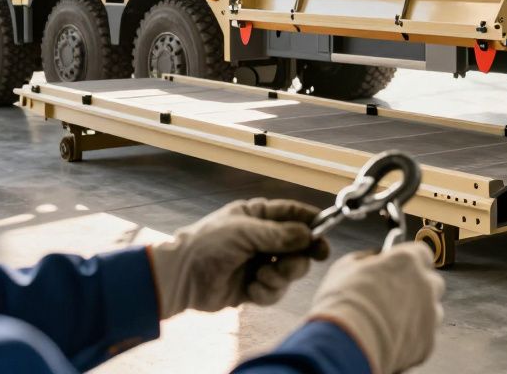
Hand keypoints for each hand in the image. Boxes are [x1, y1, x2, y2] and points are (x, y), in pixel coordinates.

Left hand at [149, 198, 329, 318]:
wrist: (182, 278)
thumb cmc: (208, 244)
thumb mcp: (245, 232)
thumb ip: (279, 234)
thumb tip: (308, 235)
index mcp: (259, 216)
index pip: (294, 215)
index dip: (312, 224)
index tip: (324, 237)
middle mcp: (262, 238)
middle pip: (299, 247)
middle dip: (296, 259)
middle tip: (288, 265)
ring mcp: (259, 262)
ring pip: (290, 271)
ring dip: (279, 276)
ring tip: (261, 276)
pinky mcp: (254, 286)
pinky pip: (276, 291)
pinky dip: (267, 291)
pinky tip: (251, 289)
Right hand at [306, 243, 443, 373]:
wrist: (344, 346)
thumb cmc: (341, 304)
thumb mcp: (346, 268)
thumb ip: (367, 260)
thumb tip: (372, 261)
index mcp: (408, 260)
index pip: (422, 253)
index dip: (409, 263)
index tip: (398, 270)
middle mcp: (425, 284)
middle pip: (431, 282)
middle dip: (417, 288)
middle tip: (393, 297)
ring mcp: (430, 314)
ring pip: (431, 311)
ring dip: (417, 313)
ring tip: (390, 323)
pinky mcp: (428, 342)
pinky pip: (425, 336)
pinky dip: (412, 338)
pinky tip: (390, 340)